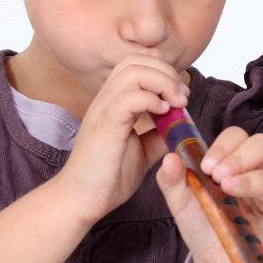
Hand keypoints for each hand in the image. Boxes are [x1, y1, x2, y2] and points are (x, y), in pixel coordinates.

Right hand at [50, 55, 186, 226]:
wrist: (80, 201)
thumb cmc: (106, 178)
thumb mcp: (142, 151)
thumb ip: (159, 135)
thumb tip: (182, 126)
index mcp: (113, 102)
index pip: (137, 64)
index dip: (164, 72)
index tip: (181, 96)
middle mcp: (105, 100)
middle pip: (136, 60)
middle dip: (166, 72)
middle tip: (182, 98)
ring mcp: (102, 110)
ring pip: (132, 72)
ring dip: (162, 82)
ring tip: (176, 104)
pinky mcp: (103, 125)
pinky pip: (127, 97)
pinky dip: (150, 99)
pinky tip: (163, 113)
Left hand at [156, 126, 262, 262]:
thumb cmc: (204, 227)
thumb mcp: (182, 204)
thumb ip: (173, 181)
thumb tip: (169, 158)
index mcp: (234, 163)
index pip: (236, 137)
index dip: (223, 146)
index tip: (206, 166)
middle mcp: (258, 172)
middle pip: (261, 146)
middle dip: (238, 157)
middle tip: (218, 176)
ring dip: (251, 178)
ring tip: (229, 190)